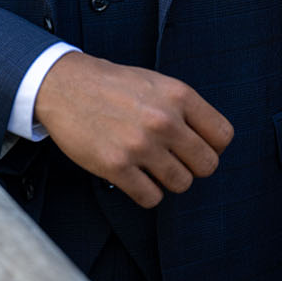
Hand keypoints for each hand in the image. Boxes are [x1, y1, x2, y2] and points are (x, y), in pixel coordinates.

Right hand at [33, 50, 232, 206]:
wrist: (59, 84)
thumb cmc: (109, 85)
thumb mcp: (154, 83)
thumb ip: (184, 109)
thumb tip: (211, 143)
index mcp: (178, 96)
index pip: (222, 137)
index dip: (210, 145)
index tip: (192, 145)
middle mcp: (163, 121)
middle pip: (207, 166)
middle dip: (190, 165)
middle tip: (170, 158)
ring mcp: (139, 145)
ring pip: (182, 184)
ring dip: (167, 179)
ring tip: (147, 165)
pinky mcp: (116, 166)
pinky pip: (151, 198)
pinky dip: (145, 192)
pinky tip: (132, 175)